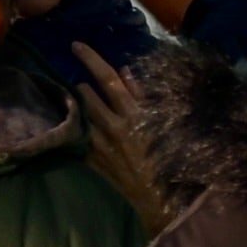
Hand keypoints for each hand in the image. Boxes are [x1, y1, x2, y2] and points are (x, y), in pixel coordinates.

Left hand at [71, 56, 168, 227]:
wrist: (161, 200)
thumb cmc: (170, 159)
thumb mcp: (162, 123)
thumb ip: (143, 96)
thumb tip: (125, 72)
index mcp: (133, 114)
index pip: (107, 78)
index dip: (90, 59)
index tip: (75, 45)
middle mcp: (112, 128)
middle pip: (87, 94)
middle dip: (84, 84)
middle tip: (84, 82)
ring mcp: (100, 146)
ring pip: (80, 115)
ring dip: (80, 104)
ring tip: (82, 100)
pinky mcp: (94, 162)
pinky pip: (80, 139)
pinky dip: (79, 129)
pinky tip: (79, 127)